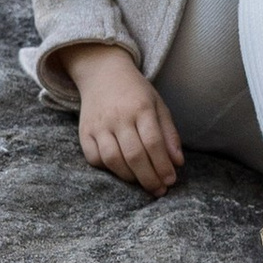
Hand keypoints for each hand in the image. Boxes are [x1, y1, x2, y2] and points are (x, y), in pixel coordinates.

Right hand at [62, 43, 182, 195]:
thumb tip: (178, 163)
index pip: (153, 142)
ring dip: (129, 177)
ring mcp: (99, 125)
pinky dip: (108, 170)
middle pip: (134, 155)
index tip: (171, 180)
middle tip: (159, 190)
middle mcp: (118, 117)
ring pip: (112, 159)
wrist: (102, 72)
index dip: (163, 165)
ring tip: (143, 184)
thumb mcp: (158, 104)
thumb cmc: (136, 92)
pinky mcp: (84, 132)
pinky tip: (121, 172)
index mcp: (141, 107)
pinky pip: (94, 158)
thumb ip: (169, 133)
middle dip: (149, 177)